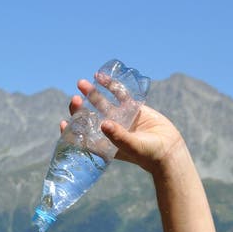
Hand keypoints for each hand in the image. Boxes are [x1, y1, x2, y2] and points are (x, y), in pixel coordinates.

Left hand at [61, 78, 184, 173]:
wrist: (169, 149)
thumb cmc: (149, 154)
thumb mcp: (133, 147)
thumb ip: (118, 137)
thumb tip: (103, 124)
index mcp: (105, 144)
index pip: (83, 137)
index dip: (71, 131)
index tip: (63, 123)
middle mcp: (110, 130)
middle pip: (90, 117)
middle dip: (80, 109)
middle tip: (75, 99)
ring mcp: (120, 118)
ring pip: (102, 103)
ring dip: (92, 94)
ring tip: (82, 83)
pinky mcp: (132, 108)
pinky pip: (119, 94)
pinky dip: (111, 85)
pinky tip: (101, 77)